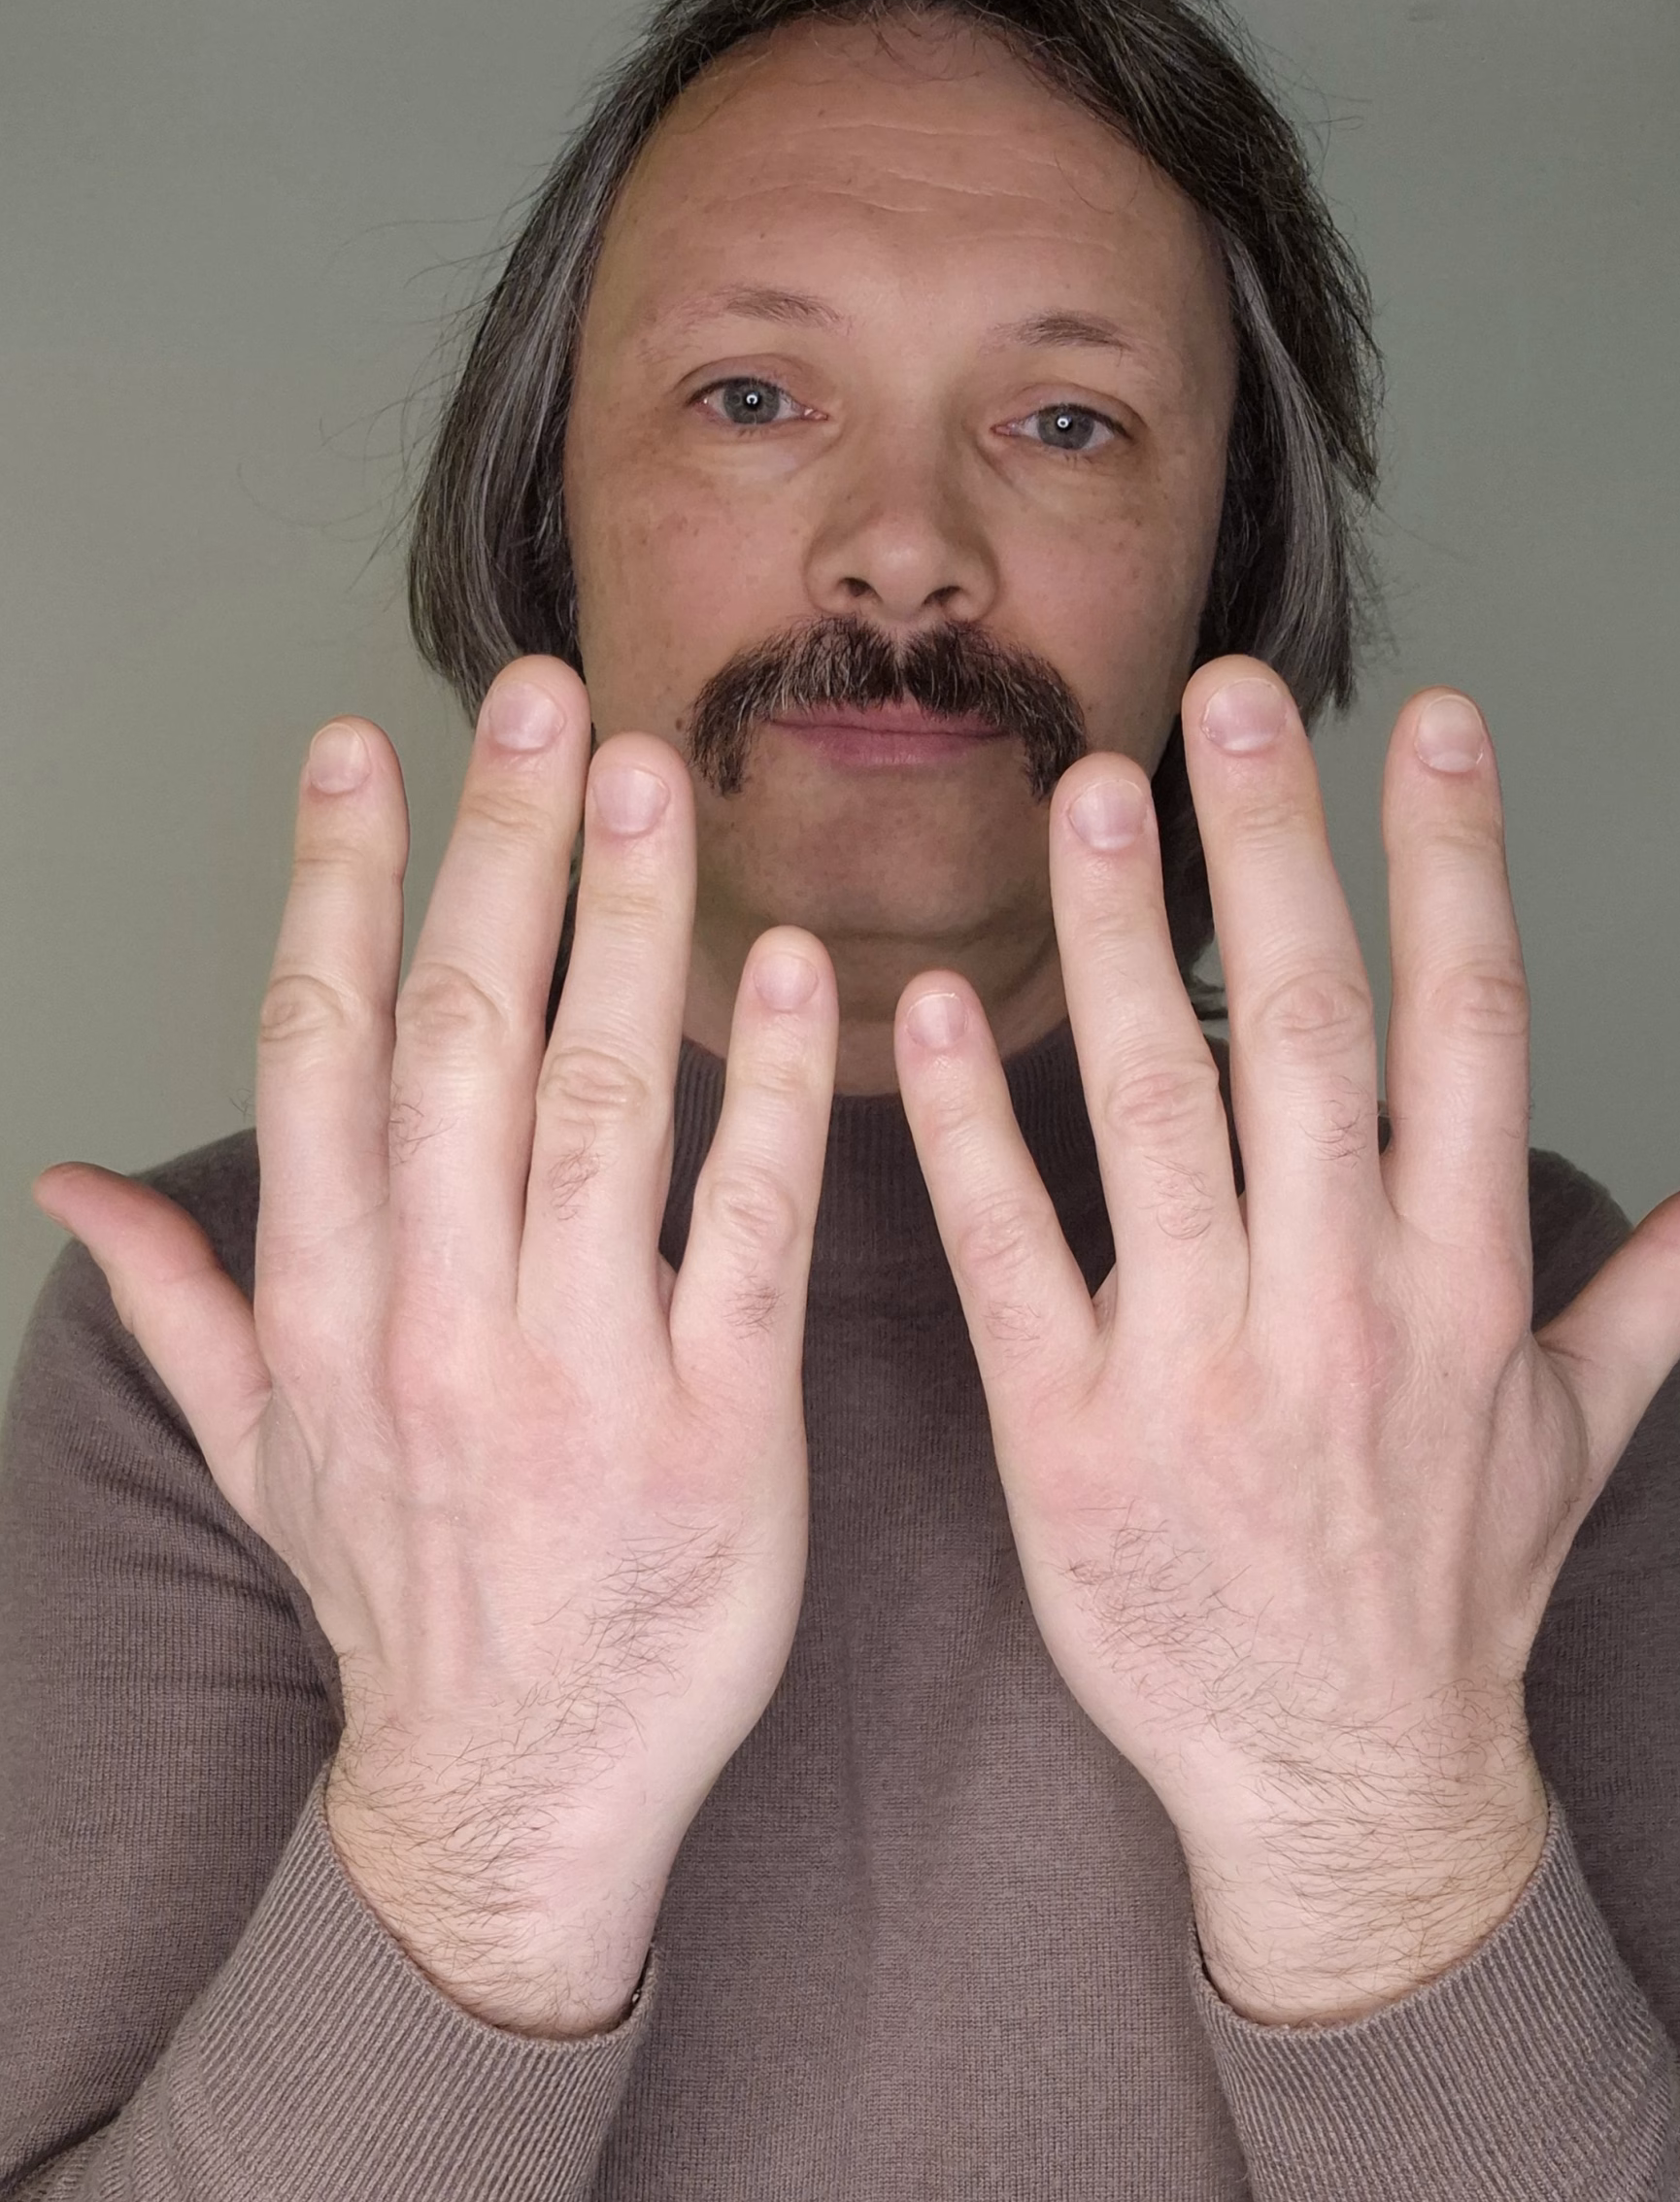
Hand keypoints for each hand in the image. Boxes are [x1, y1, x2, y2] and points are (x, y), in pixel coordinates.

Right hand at [33, 653, 838, 2036]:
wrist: (512, 1797)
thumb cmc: (400, 1605)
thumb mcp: (257, 1462)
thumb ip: (177, 1307)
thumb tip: (68, 1182)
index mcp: (329, 1313)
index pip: (321, 1053)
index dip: (338, 885)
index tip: (363, 748)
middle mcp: (440, 1322)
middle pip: (465, 1041)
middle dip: (501, 853)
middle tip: (543, 699)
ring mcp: (583, 1371)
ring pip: (605, 1103)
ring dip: (629, 928)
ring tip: (656, 781)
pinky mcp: (723, 1425)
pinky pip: (750, 1227)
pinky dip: (772, 1092)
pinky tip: (791, 969)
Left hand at [894, 658, 1679, 2024]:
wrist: (1339, 1785)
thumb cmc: (1443, 1597)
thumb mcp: (1574, 1441)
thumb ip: (1661, 1291)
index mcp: (1464, 1285)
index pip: (1471, 1030)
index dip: (1456, 863)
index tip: (1433, 725)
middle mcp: (1342, 1306)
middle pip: (1305, 1032)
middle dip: (1270, 848)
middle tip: (1224, 694)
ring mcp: (1199, 1369)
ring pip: (1155, 1114)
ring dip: (1112, 946)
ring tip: (1083, 798)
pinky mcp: (1070, 1436)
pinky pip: (1013, 1255)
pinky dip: (973, 1133)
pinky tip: (931, 1017)